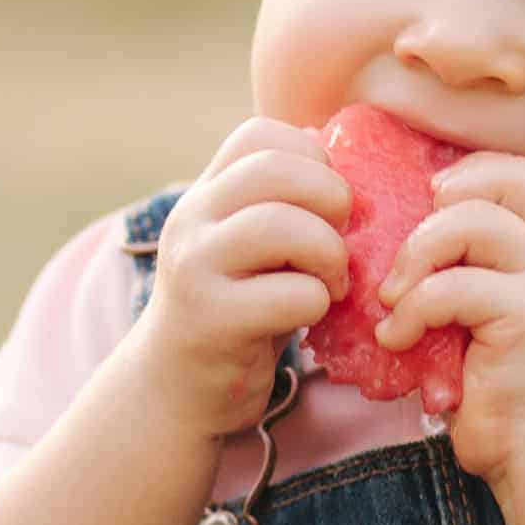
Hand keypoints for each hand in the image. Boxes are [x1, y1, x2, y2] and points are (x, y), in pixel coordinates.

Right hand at [132, 117, 350, 439]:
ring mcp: (196, 269)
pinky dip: (319, 301)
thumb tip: (350, 163)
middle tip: (341, 235)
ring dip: (330, 252)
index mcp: (206, 192)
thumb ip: (284, 201)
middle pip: (276, 170)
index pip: (260, 134)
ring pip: (284, 226)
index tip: (323, 201)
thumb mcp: (251, 242)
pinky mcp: (212, 322)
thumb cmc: (238, 305)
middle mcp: (192, 220)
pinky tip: (311, 313)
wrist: (174, 389)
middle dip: (331, 196)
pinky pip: (294, 294)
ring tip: (331, 279)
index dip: (311, 157)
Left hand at [374, 152, 524, 483]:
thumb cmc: (483, 380)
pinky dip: (414, 309)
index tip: (425, 205)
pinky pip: (456, 287)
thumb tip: (374, 230)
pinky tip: (397, 338)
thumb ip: (446, 265)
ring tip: (391, 299)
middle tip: (406, 253)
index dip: (470, 171)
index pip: (520, 171)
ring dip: (416, 256)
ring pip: (473, 223)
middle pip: (505, 179)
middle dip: (438, 202)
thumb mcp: (463, 308)